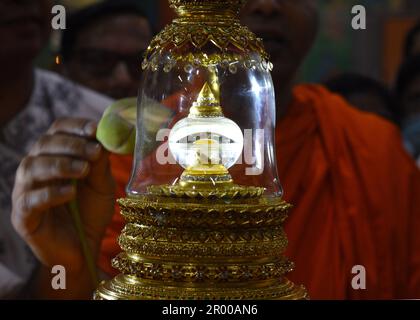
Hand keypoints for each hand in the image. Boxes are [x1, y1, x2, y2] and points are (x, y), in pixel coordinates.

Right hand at [11, 118, 114, 277]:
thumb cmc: (91, 211)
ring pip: (32, 167)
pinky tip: (70, 193)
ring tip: (83, 170)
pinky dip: (50, 193)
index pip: (57, 130)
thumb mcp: (101, 184)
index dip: (74, 126)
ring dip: (60, 165)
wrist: (84, 246)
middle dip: (71, 145)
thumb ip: (100, 163)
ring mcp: (26, 191)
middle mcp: (36, 168)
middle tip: (94, 151)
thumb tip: (103, 138)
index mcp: (55, 155)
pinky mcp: (23, 215)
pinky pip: (30, 200)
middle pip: (44, 145)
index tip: (94, 129)